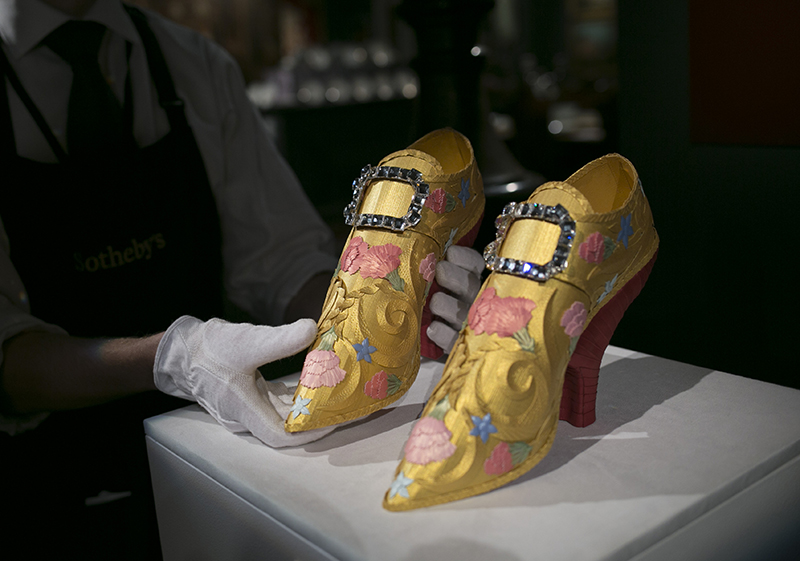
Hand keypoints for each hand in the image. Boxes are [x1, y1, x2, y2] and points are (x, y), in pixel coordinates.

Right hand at [154, 316, 332, 446]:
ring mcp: (246, 407)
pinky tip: (312, 379)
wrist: (179, 350)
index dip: (311, 431)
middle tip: (343, 401)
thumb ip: (282, 339)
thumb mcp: (248, 342)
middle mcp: (247, 416)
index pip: (283, 435)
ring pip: (282, 413)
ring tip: (333, 390)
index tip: (335, 416)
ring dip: (306, 404)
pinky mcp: (246, 395)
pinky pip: (275, 401)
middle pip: (287, 426)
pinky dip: (293, 393)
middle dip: (315, 416)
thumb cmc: (208, 351)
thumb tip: (313, 330)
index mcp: (246, 411)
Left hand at [426, 246, 484, 353]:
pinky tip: (432, 328)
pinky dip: (443, 334)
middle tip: (440, 271)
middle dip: (456, 277)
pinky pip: (453, 340)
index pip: (474, 264)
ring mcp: (465, 324)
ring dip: (449, 306)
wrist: (424, 338)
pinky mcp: (455, 345)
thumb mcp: (428, 281)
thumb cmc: (424, 300)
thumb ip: (427, 269)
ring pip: (463, 313)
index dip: (465, 258)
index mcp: (467, 278)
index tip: (450, 253)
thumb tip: (415, 256)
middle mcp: (471, 299)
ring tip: (435, 302)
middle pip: (470, 286)